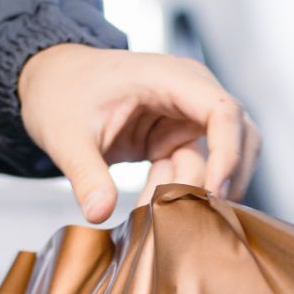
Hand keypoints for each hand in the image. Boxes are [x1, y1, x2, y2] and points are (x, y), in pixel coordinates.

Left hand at [17, 44, 262, 223]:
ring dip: (197, 191)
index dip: (228, 153)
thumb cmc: (62, 92)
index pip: (223, 110)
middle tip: (198, 217)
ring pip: (221, 159)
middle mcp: (190, 93)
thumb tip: (99, 213)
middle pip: (240, 135)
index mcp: (169, 77)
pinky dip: (181, 194)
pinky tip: (154, 210)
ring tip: (160, 216)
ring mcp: (187, 117)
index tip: (214, 192)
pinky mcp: (178, 139)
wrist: (53, 84)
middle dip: (225, 178)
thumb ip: (85, 174)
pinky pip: (196, 170)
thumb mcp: (66, 135)